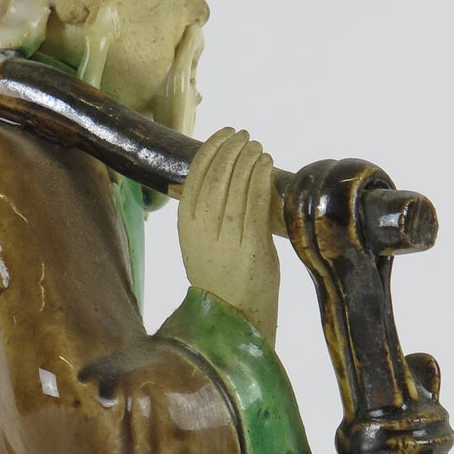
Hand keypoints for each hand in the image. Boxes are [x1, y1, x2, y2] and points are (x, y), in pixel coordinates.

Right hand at [178, 128, 280, 345]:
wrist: (234, 319)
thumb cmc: (222, 277)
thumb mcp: (202, 241)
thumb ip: (205, 211)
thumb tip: (206, 174)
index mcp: (186, 225)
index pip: (196, 174)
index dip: (212, 148)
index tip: (226, 133)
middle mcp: (202, 230)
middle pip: (217, 174)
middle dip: (232, 148)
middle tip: (246, 136)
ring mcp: (226, 239)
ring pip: (236, 184)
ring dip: (249, 159)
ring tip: (258, 147)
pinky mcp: (250, 247)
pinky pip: (255, 202)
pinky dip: (261, 177)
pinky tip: (266, 164)